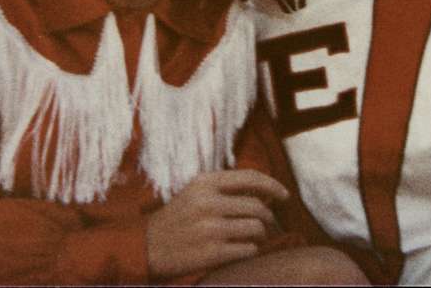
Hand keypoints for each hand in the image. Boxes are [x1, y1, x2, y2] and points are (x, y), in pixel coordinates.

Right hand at [146, 169, 288, 277]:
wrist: (146, 247)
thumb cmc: (178, 219)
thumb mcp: (196, 193)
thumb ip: (226, 188)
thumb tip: (267, 192)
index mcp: (205, 182)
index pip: (251, 177)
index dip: (273, 185)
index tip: (285, 195)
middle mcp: (208, 202)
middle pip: (258, 206)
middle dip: (269, 217)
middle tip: (268, 225)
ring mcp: (210, 228)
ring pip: (256, 228)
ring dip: (260, 236)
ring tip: (253, 239)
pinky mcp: (211, 252)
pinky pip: (248, 249)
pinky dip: (250, 251)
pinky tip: (242, 250)